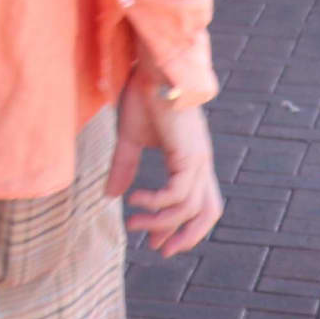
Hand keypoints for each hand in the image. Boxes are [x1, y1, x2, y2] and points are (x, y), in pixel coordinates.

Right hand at [111, 67, 222, 256]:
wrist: (152, 69)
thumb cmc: (143, 96)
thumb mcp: (130, 139)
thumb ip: (124, 168)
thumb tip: (111, 197)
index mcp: (191, 160)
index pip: (199, 203)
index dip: (183, 225)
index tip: (155, 240)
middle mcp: (200, 164)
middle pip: (209, 213)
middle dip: (187, 236)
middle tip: (159, 249)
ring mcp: (198, 160)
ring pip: (189, 209)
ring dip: (161, 223)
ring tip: (134, 223)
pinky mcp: (189, 156)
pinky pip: (178, 194)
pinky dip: (157, 203)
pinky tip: (135, 200)